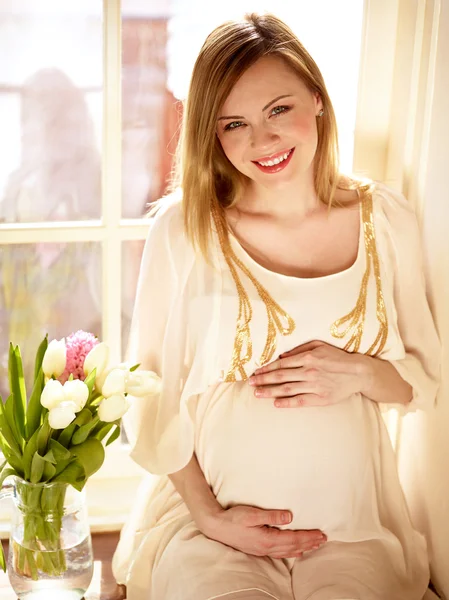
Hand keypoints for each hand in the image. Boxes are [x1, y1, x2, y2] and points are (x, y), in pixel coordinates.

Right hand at [201, 505, 326, 558]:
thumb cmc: (234, 518)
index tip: (321, 534)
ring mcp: (263, 550)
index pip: (294, 539)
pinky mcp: (259, 549)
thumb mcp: (253, 513)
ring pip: (288, 552)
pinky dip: (292, 552)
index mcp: (268, 539)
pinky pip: (280, 553)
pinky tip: (295, 551)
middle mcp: (267, 548)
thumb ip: (272, 515)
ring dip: (303, 548)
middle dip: (310, 543)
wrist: (217, 527)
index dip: (309, 537)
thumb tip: (290, 516)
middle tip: (324, 540)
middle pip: (294, 547)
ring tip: (314, 545)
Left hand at [249, 340, 367, 407]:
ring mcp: (314, 386)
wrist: (358, 373)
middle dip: (263, 380)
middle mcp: (309, 371)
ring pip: (287, 389)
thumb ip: (300, 349)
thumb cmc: (337, 357)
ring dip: (270, 391)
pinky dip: (287, 402)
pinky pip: (300, 401)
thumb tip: (282, 355)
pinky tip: (276, 403)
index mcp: (308, 357)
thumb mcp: (320, 346)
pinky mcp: (320, 398)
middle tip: (250, 383)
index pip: (282, 363)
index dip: (267, 368)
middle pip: (281, 376)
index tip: (256, 371)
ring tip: (257, 393)